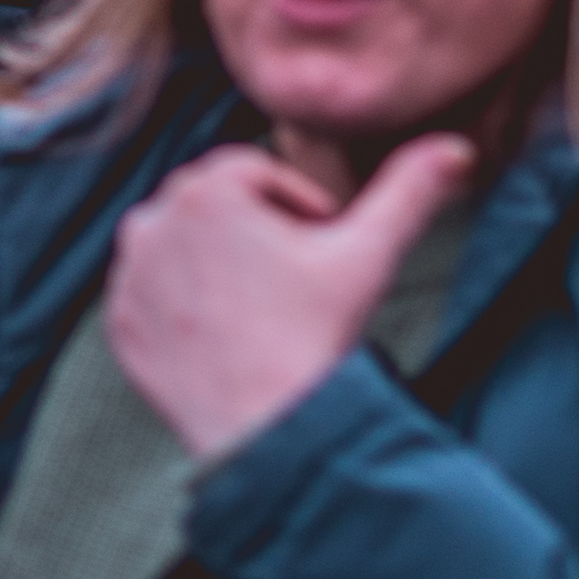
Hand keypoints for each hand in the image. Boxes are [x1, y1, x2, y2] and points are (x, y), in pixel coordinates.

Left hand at [103, 133, 475, 467]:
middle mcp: (152, 221)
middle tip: (297, 285)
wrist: (272, 429)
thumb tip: (458, 149)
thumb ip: (412, 190)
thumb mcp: (370, 253)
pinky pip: (155, 293)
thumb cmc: (318, 335)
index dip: (300, 207)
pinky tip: (230, 335)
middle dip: (258, 232)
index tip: (322, 249)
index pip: (257, 172)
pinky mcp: (120, 320)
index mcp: (205, 189)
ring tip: (265, 309)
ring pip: (183, 245)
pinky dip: (186, 304)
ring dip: (220, 261)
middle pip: (217, 206)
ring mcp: (129, 274)